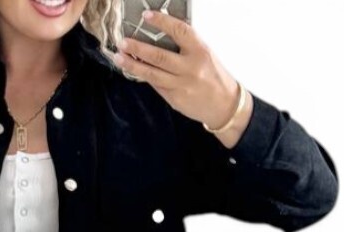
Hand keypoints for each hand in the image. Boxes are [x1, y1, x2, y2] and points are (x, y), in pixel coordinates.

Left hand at [111, 7, 252, 148]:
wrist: (224, 105)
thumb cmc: (214, 75)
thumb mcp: (204, 54)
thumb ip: (185, 45)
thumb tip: (159, 34)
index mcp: (200, 50)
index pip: (179, 31)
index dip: (161, 22)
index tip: (146, 15)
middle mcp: (190, 68)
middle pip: (159, 56)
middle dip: (138, 48)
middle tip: (122, 42)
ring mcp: (181, 85)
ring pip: (152, 74)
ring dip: (133, 65)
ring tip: (119, 57)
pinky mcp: (175, 99)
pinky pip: (156, 85)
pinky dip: (144, 76)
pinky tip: (133, 69)